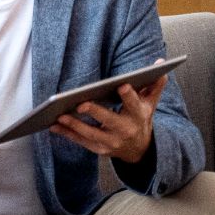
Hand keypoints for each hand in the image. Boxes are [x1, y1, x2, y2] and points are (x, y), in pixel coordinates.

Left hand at [49, 59, 167, 163]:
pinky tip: (54, 125)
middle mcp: (125, 130)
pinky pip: (81, 141)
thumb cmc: (140, 118)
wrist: (139, 148)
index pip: (134, 104)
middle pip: (109, 120)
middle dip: (96, 113)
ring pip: (91, 134)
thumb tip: (161, 65)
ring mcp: (111, 142)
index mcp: (138, 115)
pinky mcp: (99, 149)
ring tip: (59, 115)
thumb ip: (154, 85)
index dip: (128, 96)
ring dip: (75, 125)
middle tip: (81, 103)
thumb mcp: (149, 103)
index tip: (121, 85)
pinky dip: (67, 134)